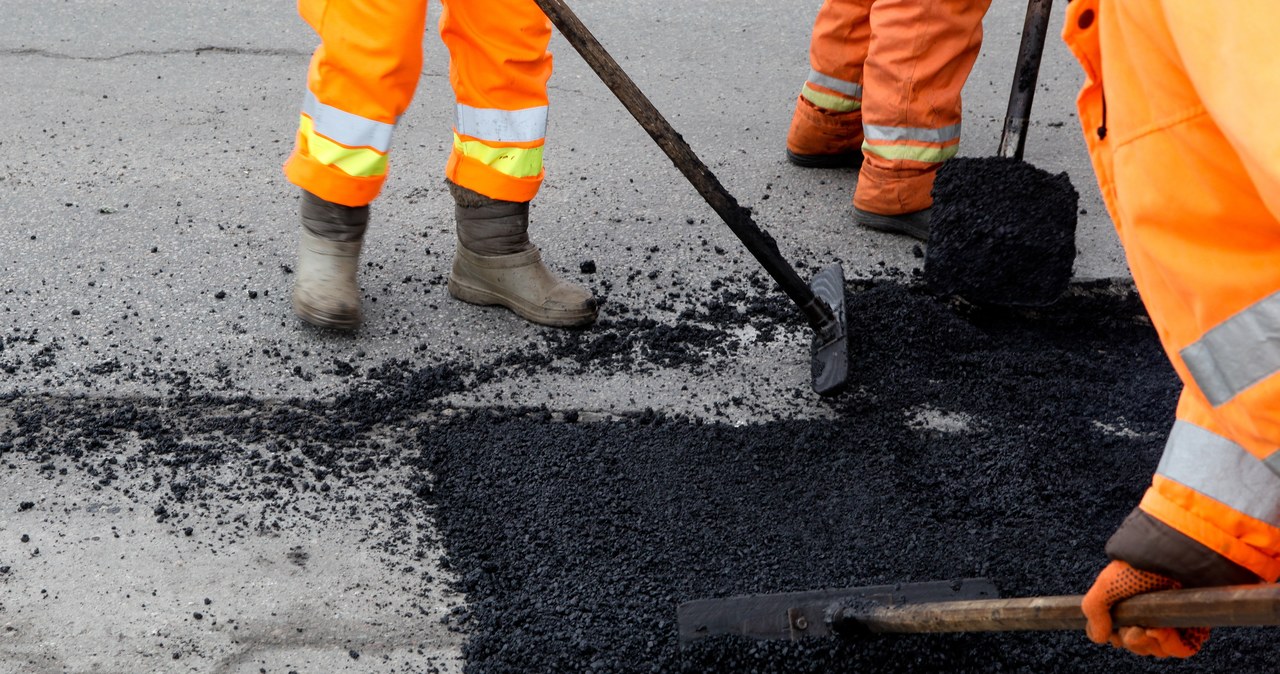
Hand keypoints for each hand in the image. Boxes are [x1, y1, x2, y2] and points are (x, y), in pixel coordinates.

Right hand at [1081, 560, 1208, 657]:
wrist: (1170, 557)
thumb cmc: (1138, 566)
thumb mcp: (1106, 584)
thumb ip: (1094, 609)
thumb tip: (1098, 637)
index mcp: (1133, 603)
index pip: (1124, 633)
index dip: (1117, 638)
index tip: (1112, 632)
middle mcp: (1154, 612)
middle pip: (1141, 644)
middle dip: (1131, 641)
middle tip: (1130, 629)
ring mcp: (1174, 620)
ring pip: (1159, 649)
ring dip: (1148, 644)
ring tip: (1145, 629)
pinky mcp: (1195, 625)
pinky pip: (1182, 648)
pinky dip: (1168, 645)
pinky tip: (1158, 631)